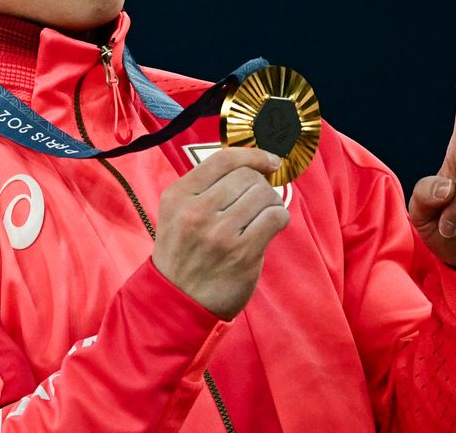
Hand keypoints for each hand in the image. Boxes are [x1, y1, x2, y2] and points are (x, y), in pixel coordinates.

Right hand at [153, 147, 289, 318]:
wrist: (178, 300)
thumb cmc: (182, 253)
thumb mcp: (176, 213)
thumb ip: (203, 188)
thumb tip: (250, 164)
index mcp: (178, 196)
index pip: (223, 160)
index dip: (253, 155)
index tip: (269, 160)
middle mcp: (197, 212)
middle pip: (247, 176)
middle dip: (260, 183)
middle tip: (258, 198)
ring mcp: (220, 233)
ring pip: (263, 195)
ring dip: (271, 201)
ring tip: (263, 214)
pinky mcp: (243, 253)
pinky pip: (275, 217)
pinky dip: (279, 216)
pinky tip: (271, 225)